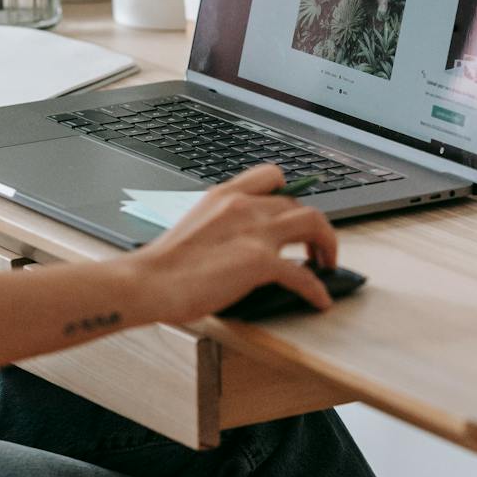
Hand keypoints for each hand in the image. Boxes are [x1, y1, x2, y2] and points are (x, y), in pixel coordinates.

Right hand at [125, 165, 338, 320]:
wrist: (148, 282)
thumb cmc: (161, 264)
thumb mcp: (193, 225)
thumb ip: (220, 224)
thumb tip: (237, 243)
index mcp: (225, 195)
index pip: (271, 175)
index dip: (290, 192)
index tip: (294, 210)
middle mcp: (244, 206)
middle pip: (299, 203)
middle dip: (314, 225)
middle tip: (316, 246)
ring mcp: (254, 232)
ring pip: (313, 224)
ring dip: (328, 244)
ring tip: (328, 264)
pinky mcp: (259, 262)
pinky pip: (303, 274)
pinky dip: (317, 288)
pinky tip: (320, 300)